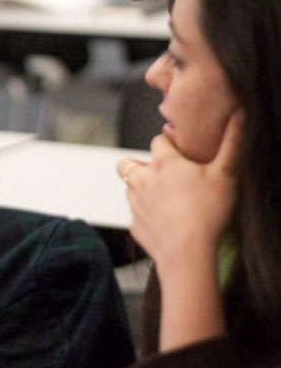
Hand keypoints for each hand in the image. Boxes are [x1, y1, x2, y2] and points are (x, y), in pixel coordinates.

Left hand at [117, 111, 242, 271]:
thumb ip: (232, 143)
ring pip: (129, 188)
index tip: (180, 150)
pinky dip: (146, 216)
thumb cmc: (208, 212)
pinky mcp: (133, 225)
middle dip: (139, 164)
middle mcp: (141, 179)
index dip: (169, 143)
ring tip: (166, 199)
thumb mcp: (226, 174)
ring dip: (141, 189)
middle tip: (162, 174)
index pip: (158, 140)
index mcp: (163, 163)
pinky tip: (164, 223)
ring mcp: (134, 203)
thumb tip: (239, 114)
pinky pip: (136, 215)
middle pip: (128, 163)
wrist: (187, 253)